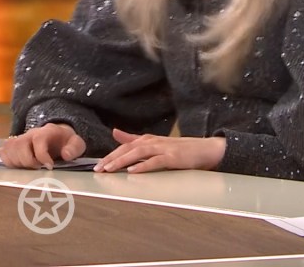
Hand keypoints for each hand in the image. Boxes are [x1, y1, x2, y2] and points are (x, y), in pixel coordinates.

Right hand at [0, 123, 84, 169]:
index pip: (38, 140)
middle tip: (38, 167)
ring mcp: (19, 138)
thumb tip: (66, 155)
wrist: (57, 137)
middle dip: (28, 161)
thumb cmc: (65, 142)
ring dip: (18, 163)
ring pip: (9, 149)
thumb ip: (74, 148)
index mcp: (46, 131)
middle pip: (19, 145)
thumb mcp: (76, 143)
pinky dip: (9, 162)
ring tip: (30, 167)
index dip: (42, 156)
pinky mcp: (11, 145)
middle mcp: (29, 133)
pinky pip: (3, 152)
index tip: (49, 166)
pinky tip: (20, 166)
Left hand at [94, 129, 225, 172]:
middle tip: (98, 169)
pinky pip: (156, 161)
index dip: (110, 154)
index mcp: (149, 139)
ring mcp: (164, 149)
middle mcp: (154, 142)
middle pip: (129, 148)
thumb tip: (115, 132)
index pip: (125, 146)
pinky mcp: (173, 157)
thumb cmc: (181, 149)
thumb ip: (134, 139)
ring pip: (139, 152)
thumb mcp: (155, 142)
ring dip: (123, 160)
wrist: (206, 149)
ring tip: (110, 169)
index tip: (97, 164)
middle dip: (112, 158)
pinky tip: (133, 171)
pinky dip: (144, 166)